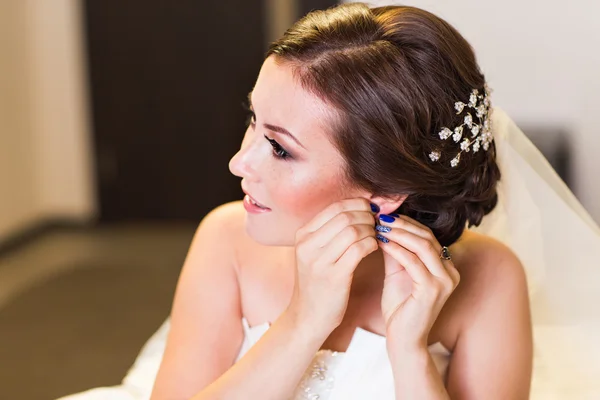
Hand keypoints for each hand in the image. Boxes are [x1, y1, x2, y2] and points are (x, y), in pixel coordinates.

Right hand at [285, 198, 377, 336]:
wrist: (308, 317)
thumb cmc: (317, 282)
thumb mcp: (315, 253)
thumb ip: (331, 231)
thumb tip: (359, 207)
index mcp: (303, 235)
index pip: (335, 207)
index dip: (357, 204)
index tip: (371, 209)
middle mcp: (308, 244)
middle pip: (345, 215)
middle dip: (367, 216)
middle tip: (378, 223)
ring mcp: (319, 260)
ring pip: (353, 230)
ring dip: (371, 230)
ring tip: (376, 235)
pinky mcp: (334, 276)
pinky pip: (359, 248)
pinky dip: (372, 243)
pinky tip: (375, 247)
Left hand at [375, 214, 459, 347]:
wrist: (402, 339)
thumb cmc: (400, 307)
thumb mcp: (397, 272)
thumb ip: (396, 250)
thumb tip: (384, 225)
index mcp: (445, 267)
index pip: (427, 235)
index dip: (406, 222)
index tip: (384, 214)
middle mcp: (450, 272)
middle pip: (427, 236)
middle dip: (401, 224)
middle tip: (379, 216)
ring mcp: (444, 281)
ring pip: (423, 246)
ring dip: (398, 233)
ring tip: (378, 226)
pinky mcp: (433, 290)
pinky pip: (413, 262)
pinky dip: (396, 249)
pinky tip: (381, 243)